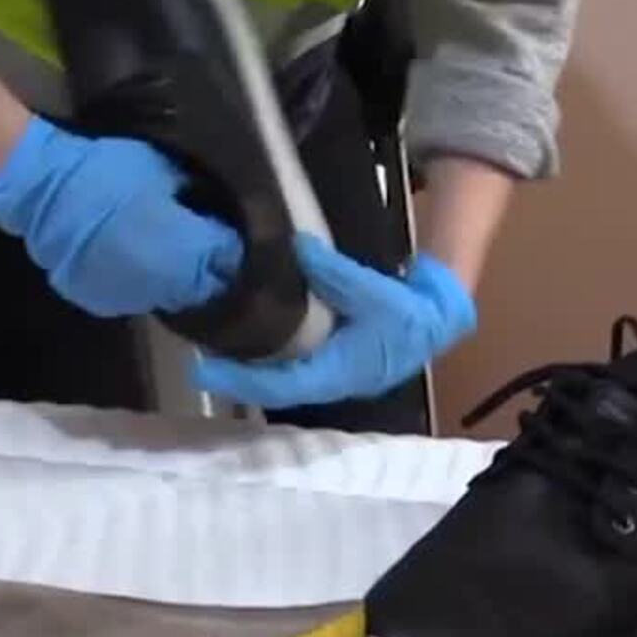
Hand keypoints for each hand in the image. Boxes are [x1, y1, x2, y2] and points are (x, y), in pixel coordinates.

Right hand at [0, 116, 242, 317]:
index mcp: (188, 250)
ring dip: (173, 280)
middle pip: (202, 288)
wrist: (43, 189)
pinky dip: (140, 283)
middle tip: (202, 248)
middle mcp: (166, 285)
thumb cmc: (109, 171)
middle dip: (206, 270)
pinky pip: (133, 296)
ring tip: (168, 255)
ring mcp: (131, 299)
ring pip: (168, 297)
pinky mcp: (100, 303)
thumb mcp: (164, 170)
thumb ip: (193, 195)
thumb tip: (208, 207)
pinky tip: (135, 262)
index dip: (229, 248)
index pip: (227, 260)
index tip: (225, 233)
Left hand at [192, 234, 476, 408]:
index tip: (202, 369)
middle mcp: (329, 383)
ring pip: (280, 380)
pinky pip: (291, 367)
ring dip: (249, 369)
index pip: (278, 385)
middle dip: (236, 375)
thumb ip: (334, 273)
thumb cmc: (410, 313)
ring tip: (215, 348)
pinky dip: (266, 358)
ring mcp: (330, 376)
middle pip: (272, 388)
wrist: (439, 320)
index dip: (239, 379)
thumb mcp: (375, 290)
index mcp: (337, 373)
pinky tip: (248, 340)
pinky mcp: (332, 364)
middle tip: (198, 358)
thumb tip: (297, 249)